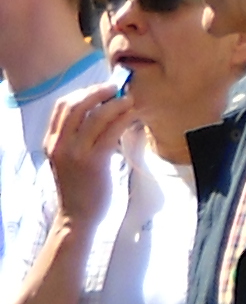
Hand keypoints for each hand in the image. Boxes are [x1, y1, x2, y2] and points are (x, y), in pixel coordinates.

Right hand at [40, 88, 136, 224]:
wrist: (78, 216)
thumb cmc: (80, 189)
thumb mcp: (71, 161)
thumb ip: (79, 140)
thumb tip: (104, 117)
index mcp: (52, 142)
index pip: (61, 107)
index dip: (82, 92)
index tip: (101, 89)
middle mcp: (59, 144)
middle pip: (76, 105)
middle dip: (98, 92)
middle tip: (116, 87)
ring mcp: (75, 153)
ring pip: (95, 116)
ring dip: (115, 103)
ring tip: (129, 100)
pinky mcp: (94, 162)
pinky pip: (111, 131)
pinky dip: (124, 118)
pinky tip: (134, 115)